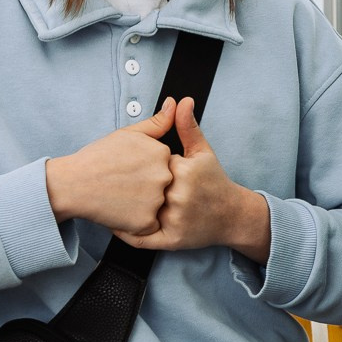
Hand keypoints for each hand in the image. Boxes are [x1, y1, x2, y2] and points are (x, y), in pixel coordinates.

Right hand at [44, 99, 175, 230]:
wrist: (72, 184)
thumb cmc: (97, 158)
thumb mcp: (128, 134)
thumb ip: (157, 122)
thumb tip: (174, 103)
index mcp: (162, 153)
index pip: (165, 164)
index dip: (145, 169)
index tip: (129, 169)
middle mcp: (164, 176)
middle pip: (163, 185)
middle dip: (147, 186)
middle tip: (123, 183)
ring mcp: (155, 200)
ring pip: (158, 205)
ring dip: (143, 204)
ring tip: (121, 195)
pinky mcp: (146, 222)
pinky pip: (149, 224)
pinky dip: (137, 221)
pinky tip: (120, 210)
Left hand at [113, 98, 271, 260]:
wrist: (232, 215)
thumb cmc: (215, 183)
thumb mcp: (203, 152)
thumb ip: (187, 127)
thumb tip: (182, 101)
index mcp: (183, 172)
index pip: (149, 163)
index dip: (141, 164)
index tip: (138, 165)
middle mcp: (178, 196)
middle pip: (141, 186)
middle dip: (131, 184)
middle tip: (118, 182)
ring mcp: (173, 219)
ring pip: (135, 211)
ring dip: (120, 206)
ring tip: (109, 199)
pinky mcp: (169, 240)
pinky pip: (138, 237)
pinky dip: (123, 231)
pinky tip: (115, 221)